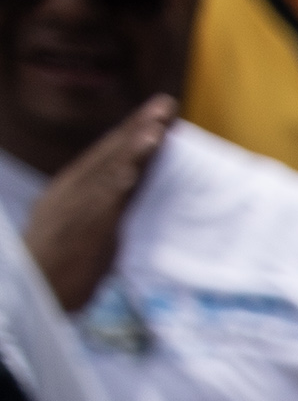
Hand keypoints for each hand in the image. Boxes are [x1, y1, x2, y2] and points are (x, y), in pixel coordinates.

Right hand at [24, 96, 172, 313]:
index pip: (108, 156)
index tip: (158, 115)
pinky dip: (115, 186)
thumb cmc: (60, 272)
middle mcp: (71, 192)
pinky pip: (97, 204)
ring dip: (133, 149)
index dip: (133, 134)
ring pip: (106, 171)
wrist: (28, 296)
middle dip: (138, 127)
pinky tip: (132, 172)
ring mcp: (73, 208)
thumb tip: (130, 202)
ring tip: (156, 129)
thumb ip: (107, 216)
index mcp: (73, 191)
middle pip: (109, 153)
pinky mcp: (76, 230)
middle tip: (165, 104)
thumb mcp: (88, 235)